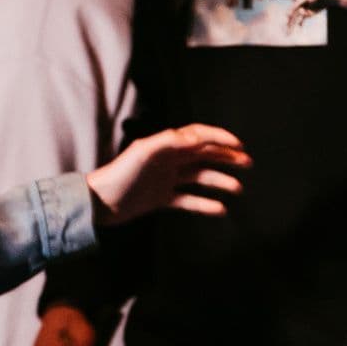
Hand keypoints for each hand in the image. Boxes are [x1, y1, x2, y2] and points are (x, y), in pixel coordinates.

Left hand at [85, 124, 250, 223]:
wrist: (99, 203)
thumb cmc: (119, 175)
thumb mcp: (143, 153)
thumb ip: (170, 142)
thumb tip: (197, 138)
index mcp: (165, 145)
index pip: (197, 135)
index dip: (218, 137)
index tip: (239, 144)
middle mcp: (167, 159)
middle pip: (203, 154)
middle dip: (226, 157)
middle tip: (247, 163)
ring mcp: (165, 179)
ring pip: (199, 177)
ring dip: (219, 180)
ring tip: (237, 188)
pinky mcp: (161, 198)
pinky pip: (188, 200)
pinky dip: (205, 204)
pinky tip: (220, 209)